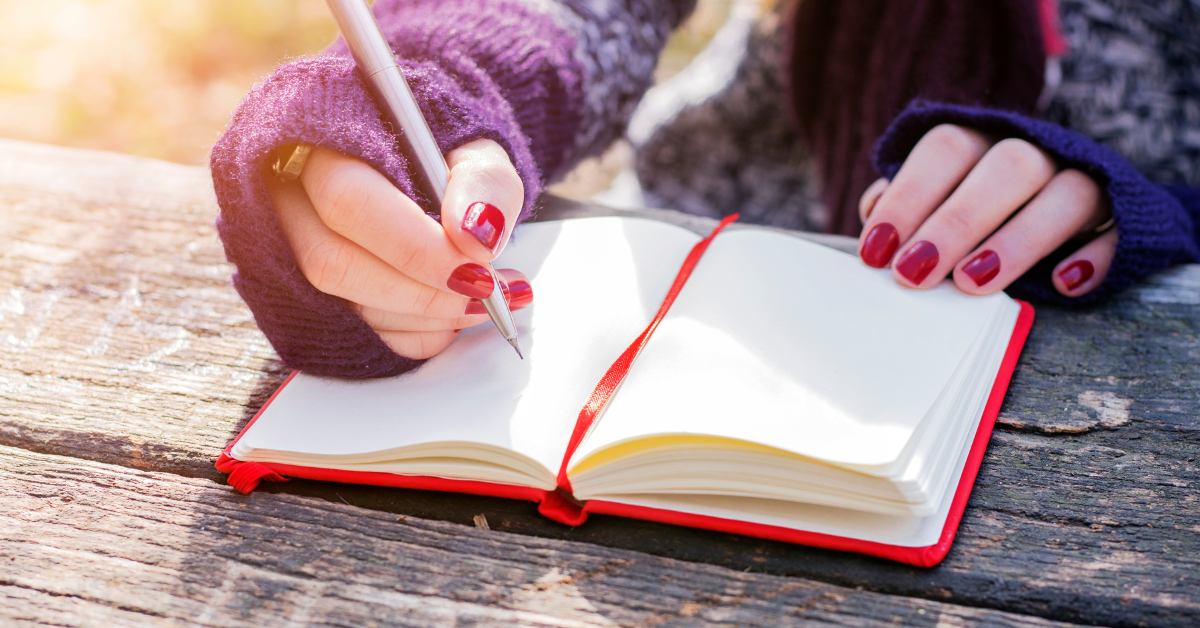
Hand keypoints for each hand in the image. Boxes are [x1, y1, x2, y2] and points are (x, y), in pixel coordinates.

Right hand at [264, 139, 529, 358]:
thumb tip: (478, 239)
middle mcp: (286, 194)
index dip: (416, 246)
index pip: (348, 201)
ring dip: (424, 316)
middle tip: (487, 289)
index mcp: (318, 137)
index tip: (479, 264)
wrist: (422, 170)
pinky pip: (357, 332)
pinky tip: (452, 314)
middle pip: (332, 262)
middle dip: (422, 290)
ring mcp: (287, 248)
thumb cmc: (440, 155)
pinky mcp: (310, 294)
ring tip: (485, 298)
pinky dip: (415, 334)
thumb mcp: (476, 148)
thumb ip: (485, 183)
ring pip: (341, 303)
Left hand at [856, 124, 1116, 296]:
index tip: (876, 252)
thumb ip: (907, 203)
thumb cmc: (978, 212)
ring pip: (1067, 194)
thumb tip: (874, 214)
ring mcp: (1087, 180)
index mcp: (984, 140)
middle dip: (955, 222)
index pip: (946, 148)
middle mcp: (1037, 151)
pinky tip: (1062, 284)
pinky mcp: (1126, 217)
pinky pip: (1121, 231)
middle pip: (1007, 167)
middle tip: (913, 274)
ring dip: (1017, 240)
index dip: (908, 196)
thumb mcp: (939, 201)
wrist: (1069, 215)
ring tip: (973, 284)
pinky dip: (1093, 256)